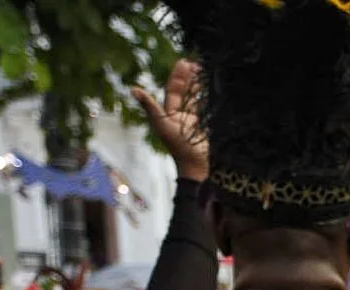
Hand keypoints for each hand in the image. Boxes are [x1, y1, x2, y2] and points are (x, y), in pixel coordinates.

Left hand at [133, 59, 207, 181]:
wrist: (198, 167)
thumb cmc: (179, 148)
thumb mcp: (163, 125)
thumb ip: (150, 107)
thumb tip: (133, 89)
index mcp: (170, 113)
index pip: (173, 90)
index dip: (178, 76)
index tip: (185, 62)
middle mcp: (182, 115)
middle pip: (186, 91)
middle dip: (191, 77)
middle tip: (198, 63)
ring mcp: (195, 120)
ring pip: (197, 98)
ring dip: (201, 85)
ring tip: (207, 71)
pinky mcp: (207, 126)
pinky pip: (207, 107)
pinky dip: (210, 97)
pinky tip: (216, 89)